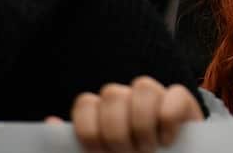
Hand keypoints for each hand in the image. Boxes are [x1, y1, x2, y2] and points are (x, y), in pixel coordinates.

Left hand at [58, 76, 204, 151]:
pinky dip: (168, 120)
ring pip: (142, 86)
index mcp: (103, 115)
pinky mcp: (183, 101)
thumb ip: (73, 147)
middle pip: (112, 93)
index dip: (89, 130)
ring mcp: (156, 98)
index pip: (86, 103)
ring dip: (143, 125)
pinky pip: (174, 95)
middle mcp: (128, 101)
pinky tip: (168, 140)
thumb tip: (50, 122)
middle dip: (117, 131)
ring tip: (149, 149)